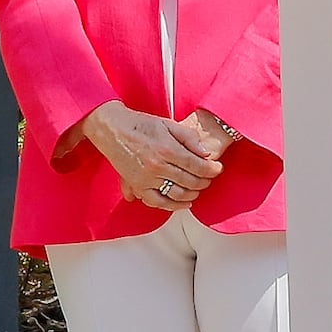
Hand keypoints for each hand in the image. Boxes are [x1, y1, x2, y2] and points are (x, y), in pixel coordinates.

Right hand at [73, 105, 219, 216]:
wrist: (113, 130)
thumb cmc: (141, 124)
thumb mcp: (169, 124)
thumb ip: (189, 138)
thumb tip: (206, 153)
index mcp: (168, 149)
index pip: (198, 166)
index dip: (212, 170)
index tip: (217, 169)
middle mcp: (158, 166)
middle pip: (190, 181)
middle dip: (204, 182)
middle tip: (209, 178)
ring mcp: (147, 178)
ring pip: (177, 194)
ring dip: (192, 195)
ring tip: (199, 189)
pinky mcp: (137, 186)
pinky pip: (157, 202)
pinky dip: (173, 206)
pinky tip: (184, 204)